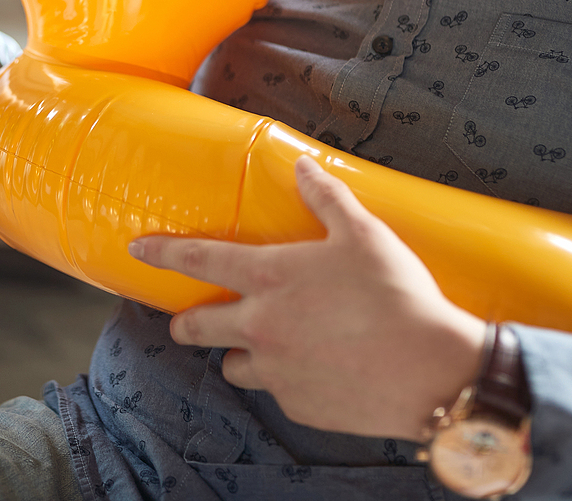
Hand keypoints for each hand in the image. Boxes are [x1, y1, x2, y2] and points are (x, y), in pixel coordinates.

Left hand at [129, 157, 485, 440]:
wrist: (433, 372)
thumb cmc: (398, 296)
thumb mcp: (364, 234)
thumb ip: (326, 198)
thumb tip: (303, 165)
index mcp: (269, 277)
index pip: (199, 261)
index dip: (163, 253)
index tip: (137, 248)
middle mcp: (260, 326)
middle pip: (197, 327)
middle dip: (185, 322)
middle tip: (186, 320)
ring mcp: (276, 371)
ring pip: (234, 364)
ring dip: (240, 353)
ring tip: (266, 345)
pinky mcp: (297, 405)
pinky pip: (277, 390)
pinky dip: (286, 380)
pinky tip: (315, 370)